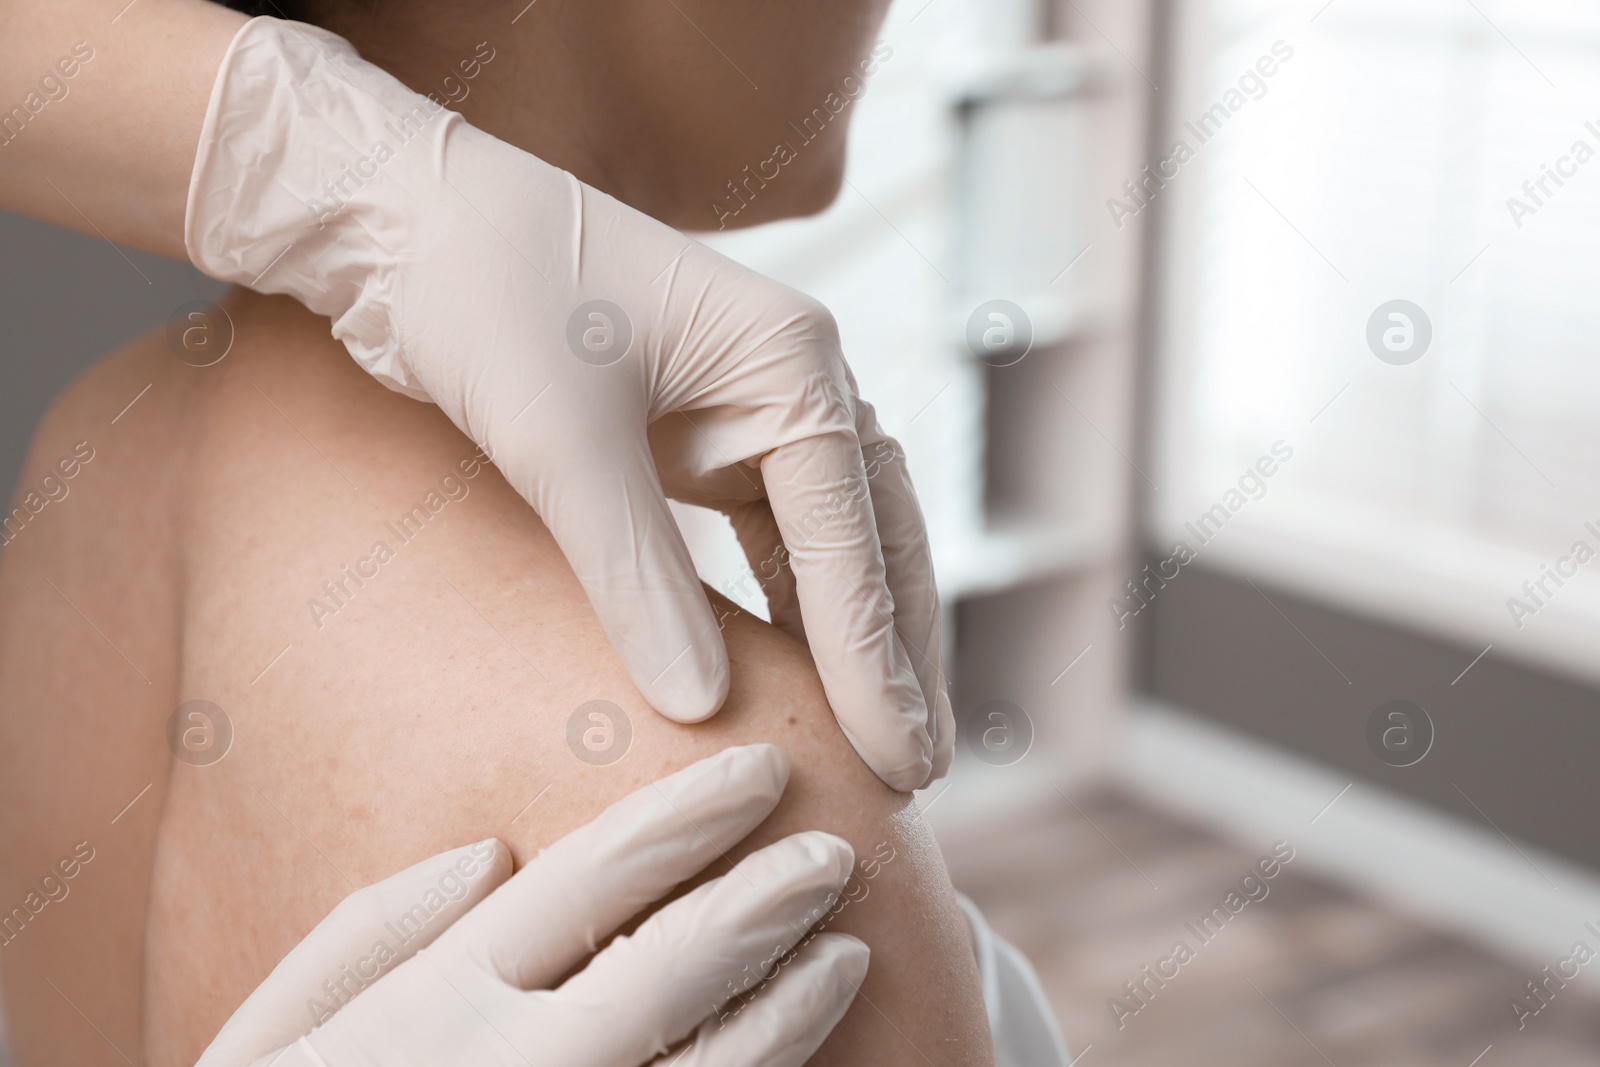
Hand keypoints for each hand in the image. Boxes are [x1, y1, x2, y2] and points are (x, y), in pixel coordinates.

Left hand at [185, 17, 952, 789]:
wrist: (403, 214)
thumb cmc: (481, 294)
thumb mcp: (558, 444)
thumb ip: (634, 577)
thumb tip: (702, 710)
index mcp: (788, 358)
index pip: (850, 531)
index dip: (875, 657)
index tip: (901, 760)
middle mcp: (792, 377)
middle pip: (874, 536)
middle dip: (898, 653)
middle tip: (920, 769)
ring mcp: (751, 403)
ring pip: (833, 541)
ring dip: (856, 636)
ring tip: (885, 739)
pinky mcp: (701, 431)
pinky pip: (772, 533)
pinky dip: (795, 605)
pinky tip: (803, 673)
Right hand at [198, 745, 868, 1066]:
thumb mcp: (263, 1044)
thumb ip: (363, 937)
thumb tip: (488, 852)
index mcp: (432, 1004)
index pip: (590, 877)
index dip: (689, 814)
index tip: (759, 769)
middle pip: (671, 965)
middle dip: (765, 899)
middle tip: (833, 851)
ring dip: (789, 1007)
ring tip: (849, 952)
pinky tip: (800, 1065)